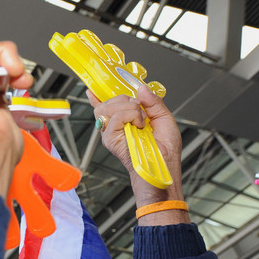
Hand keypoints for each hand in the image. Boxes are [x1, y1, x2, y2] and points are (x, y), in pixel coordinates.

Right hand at [89, 86, 186, 219]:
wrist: (163, 170)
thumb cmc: (165, 154)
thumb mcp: (165, 120)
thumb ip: (154, 103)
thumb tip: (141, 88)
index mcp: (127, 122)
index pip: (109, 105)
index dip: (100, 96)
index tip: (92, 89)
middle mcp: (116, 127)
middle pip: (109, 102)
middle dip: (126, 99)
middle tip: (140, 111)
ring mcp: (111, 133)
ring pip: (109, 107)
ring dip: (130, 108)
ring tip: (140, 122)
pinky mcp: (111, 140)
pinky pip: (115, 117)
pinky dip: (129, 116)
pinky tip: (137, 125)